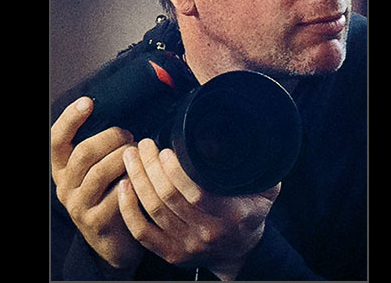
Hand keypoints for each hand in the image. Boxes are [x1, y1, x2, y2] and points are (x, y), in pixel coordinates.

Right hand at [51, 97, 143, 274]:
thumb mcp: (100, 169)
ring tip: (138, 154)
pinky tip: (140, 178)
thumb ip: (102, 146)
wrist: (115, 241)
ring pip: (100, 172)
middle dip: (111, 138)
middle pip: (83, 152)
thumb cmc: (112, 194)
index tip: (87, 102)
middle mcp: (65, 186)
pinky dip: (130, 183)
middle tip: (130, 136)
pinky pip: (115, 196)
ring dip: (123, 158)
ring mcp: (78, 206)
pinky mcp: (95, 223)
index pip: (57, 139)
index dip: (70, 119)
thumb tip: (120, 109)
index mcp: (63, 169)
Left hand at [118, 138, 280, 279]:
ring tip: (131, 157)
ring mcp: (187, 245)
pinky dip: (129, 208)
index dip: (176, 170)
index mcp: (231, 215)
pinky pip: (141, 231)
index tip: (165, 150)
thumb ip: (259, 166)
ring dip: (138, 179)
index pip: (196, 192)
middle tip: (144, 145)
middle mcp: (207, 232)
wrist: (241, 252)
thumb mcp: (266, 188)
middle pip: (169, 197)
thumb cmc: (249, 213)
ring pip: (153, 210)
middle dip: (150, 167)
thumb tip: (242, 137)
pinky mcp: (170, 253)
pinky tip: (124, 185)